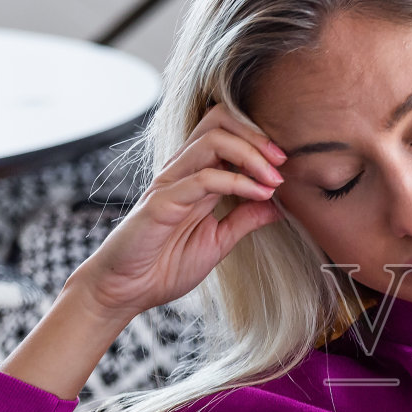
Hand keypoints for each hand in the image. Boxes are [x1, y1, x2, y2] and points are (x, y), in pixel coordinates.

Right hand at [67, 103, 285, 322]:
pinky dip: (238, 182)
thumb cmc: (165, 265)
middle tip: (283, 162)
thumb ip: (245, 219)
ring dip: (252, 156)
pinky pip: (203, 178)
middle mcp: (183, 171)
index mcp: (196, 175)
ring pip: (212, 141)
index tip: (285, 165)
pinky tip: (260, 195)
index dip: (259, 139)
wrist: (126, 290)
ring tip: (275, 180)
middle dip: (257, 135)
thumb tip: (279, 205)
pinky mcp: (163, 202)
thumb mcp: (218, 241)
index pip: (226, 131)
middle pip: (219, 121)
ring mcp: (171, 183)